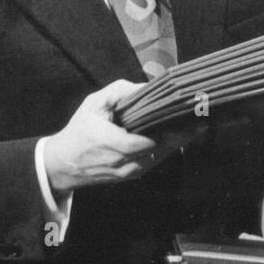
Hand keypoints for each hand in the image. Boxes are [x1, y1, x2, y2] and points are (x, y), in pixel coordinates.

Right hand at [43, 80, 197, 193]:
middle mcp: (123, 162)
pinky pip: (155, 161)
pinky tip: (178, 135)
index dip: (170, 133)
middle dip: (182, 135)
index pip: (148, 142)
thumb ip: (118, 92)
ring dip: (178, 142)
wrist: (62, 165)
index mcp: (111, 143)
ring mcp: (129, 172)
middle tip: (201, 118)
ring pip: (161, 157)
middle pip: (161, 150)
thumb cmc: (78, 131)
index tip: (188, 118)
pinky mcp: (132, 176)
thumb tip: (145, 87)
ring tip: (194, 124)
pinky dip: (167, 148)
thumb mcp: (93, 104)